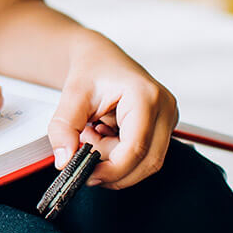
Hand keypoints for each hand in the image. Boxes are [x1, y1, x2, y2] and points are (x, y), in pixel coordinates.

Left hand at [47, 35, 177, 189]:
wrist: (100, 58)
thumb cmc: (91, 71)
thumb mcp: (71, 96)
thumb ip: (64, 128)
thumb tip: (65, 162)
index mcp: (145, 96)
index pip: (135, 148)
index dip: (111, 169)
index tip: (86, 173)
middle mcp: (165, 108)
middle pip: (147, 161)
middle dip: (113, 167)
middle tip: (85, 151)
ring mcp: (168, 118)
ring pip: (147, 162)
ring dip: (116, 160)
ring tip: (95, 134)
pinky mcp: (165, 128)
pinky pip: (146, 155)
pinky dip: (122, 154)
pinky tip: (106, 135)